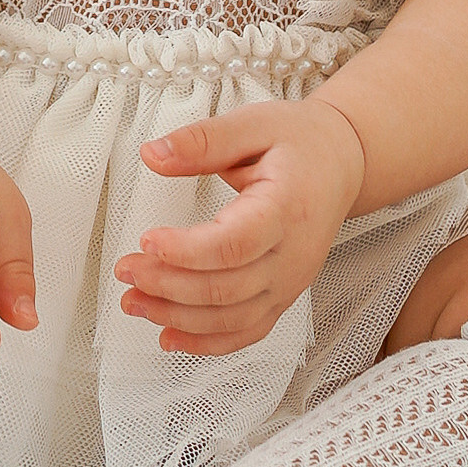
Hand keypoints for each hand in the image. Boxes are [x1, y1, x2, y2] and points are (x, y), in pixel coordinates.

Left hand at [114, 96, 368, 355]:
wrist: (342, 164)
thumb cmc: (299, 143)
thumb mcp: (253, 124)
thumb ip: (202, 141)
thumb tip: (152, 154)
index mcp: (286, 208)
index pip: (234, 244)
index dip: (186, 251)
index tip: (146, 240)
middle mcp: (293, 254)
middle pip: (227, 288)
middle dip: (168, 287)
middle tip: (125, 270)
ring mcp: (291, 282)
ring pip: (233, 318)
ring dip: (178, 318)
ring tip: (133, 301)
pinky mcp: (283, 296)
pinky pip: (247, 331)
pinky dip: (207, 342)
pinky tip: (169, 336)